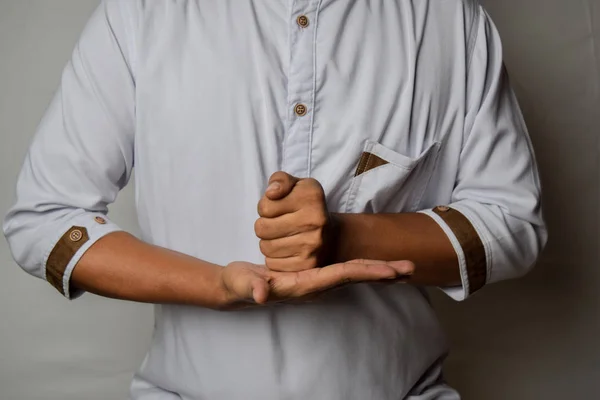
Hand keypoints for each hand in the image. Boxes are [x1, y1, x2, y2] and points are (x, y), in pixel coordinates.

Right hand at [219, 259, 414, 309]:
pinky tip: (377, 265)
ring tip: (404, 267)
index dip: (366, 271)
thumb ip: (251, 288)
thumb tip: (261, 294)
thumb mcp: (242, 284)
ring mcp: (317, 281)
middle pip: (355, 277)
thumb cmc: (240, 285)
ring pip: (353, 274)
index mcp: (305, 285)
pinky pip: (345, 271)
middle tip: (411, 267)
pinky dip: (364, 267)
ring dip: (379, 271)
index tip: (391, 270)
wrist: (237, 288)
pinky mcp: (315, 275)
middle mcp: (316, 285)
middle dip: (383, 273)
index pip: (341, 276)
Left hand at [255, 172, 332, 271]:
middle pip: (261, 228)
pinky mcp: (308, 265)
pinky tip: (286, 250)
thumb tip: (271, 193)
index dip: (265, 207)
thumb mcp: (296, 185)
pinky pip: (272, 263)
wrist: (330, 235)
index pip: (264, 207)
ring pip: (265, 247)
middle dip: (264, 226)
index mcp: (311, 196)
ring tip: (281, 237)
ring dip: (268, 242)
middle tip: (276, 224)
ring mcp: (313, 245)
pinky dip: (274, 258)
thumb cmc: (306, 207)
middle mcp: (315, 220)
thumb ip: (280, 180)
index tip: (277, 208)